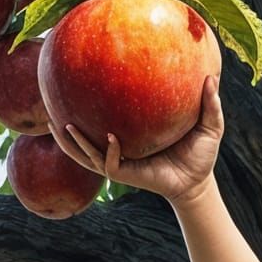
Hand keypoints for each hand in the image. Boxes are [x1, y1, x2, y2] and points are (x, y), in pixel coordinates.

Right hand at [61, 74, 223, 203]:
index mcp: (131, 132)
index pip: (104, 115)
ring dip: (72, 142)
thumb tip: (211, 78)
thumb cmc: (200, 153)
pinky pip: (109, 163)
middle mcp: (120, 146)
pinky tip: (109, 138)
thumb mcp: (208, 125)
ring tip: (59, 125)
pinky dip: (106, 151)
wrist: (200, 183)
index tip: (78, 80)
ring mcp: (121, 161)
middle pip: (84, 136)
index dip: (89, 103)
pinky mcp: (127, 175)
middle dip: (65, 125)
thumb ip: (209, 103)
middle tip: (50, 104)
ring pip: (87, 153)